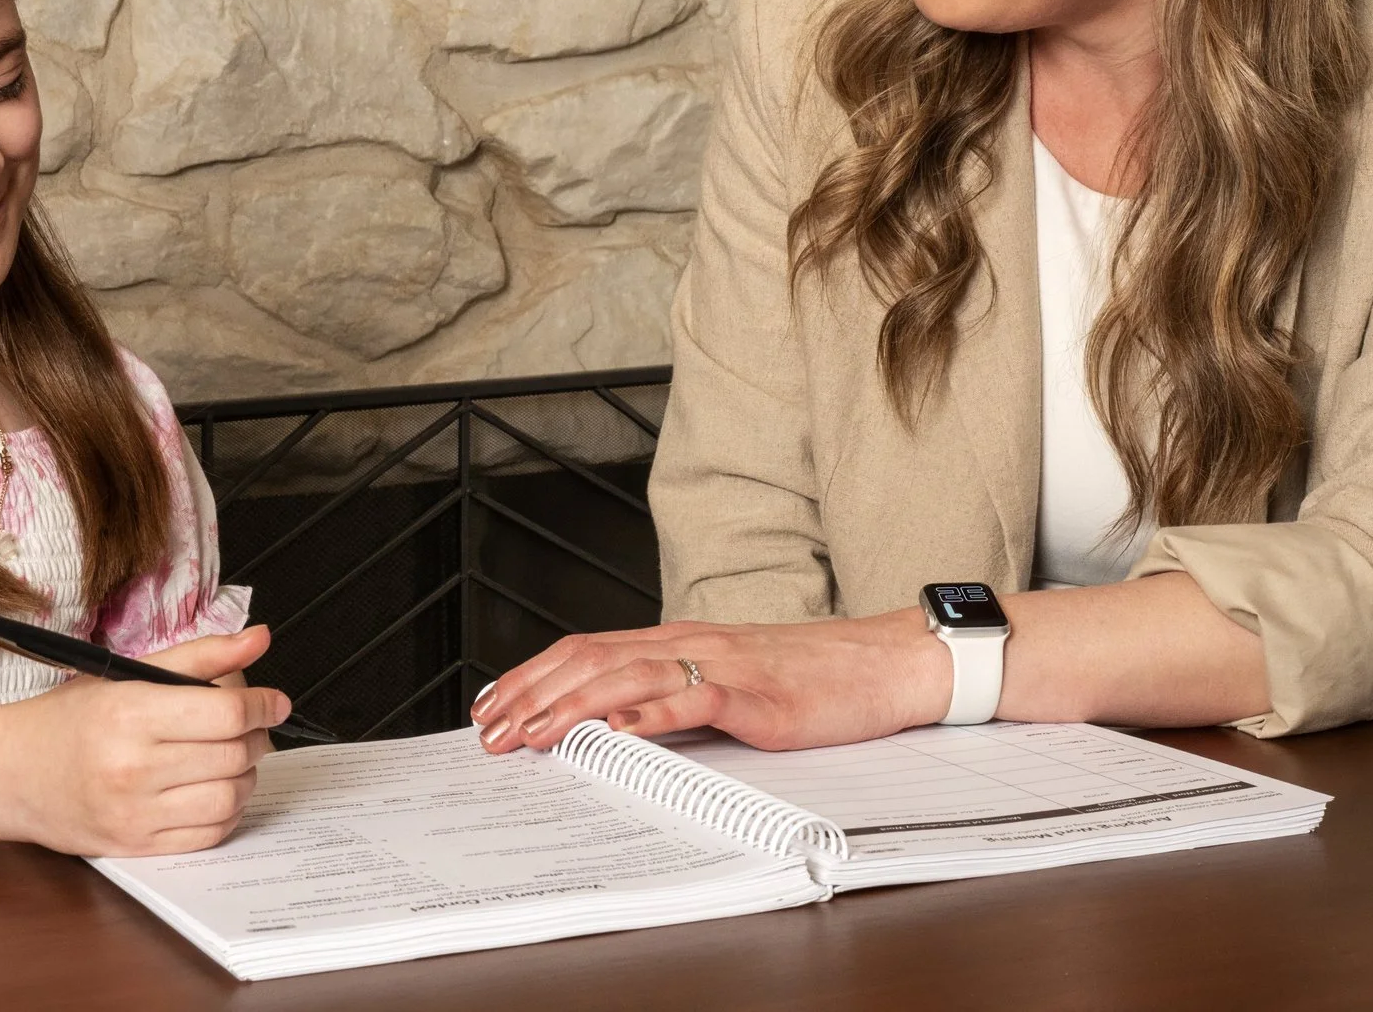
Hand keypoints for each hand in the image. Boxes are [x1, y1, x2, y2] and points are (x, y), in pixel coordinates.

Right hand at [0, 625, 286, 856]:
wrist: (8, 774)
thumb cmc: (67, 720)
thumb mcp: (127, 673)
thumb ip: (200, 656)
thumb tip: (259, 639)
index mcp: (131, 714)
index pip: (227, 713)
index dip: (262, 705)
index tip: (274, 701)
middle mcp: (132, 767)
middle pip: (234, 755)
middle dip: (258, 737)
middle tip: (253, 727)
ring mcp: (133, 813)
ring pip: (229, 798)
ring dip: (247, 777)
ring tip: (234, 758)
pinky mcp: (135, 847)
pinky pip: (208, 835)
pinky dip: (227, 812)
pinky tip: (215, 789)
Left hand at [470, 611, 953, 754]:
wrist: (882, 661)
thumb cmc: (811, 676)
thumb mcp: (729, 680)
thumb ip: (674, 692)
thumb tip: (614, 720)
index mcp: (681, 639)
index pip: (587, 649)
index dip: (532, 674)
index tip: (492, 703)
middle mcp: (692, 643)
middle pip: (592, 659)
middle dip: (532, 694)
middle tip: (490, 729)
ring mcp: (723, 666)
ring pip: (630, 675)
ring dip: (573, 706)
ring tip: (533, 733)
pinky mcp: (758, 696)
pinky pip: (695, 699)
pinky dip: (650, 712)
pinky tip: (617, 730)